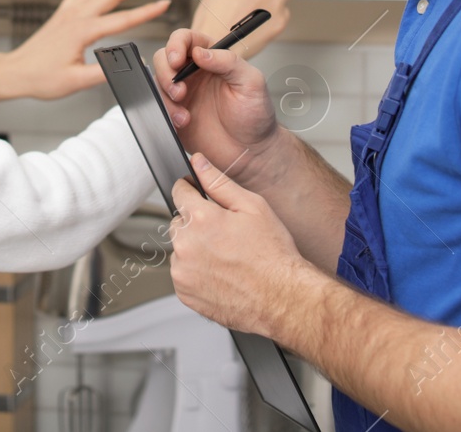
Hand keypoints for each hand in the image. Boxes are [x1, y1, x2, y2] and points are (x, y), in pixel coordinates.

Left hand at [0, 0, 168, 99]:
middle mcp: (75, 17)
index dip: (146, 12)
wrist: (14, 72)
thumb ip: (106, 73)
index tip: (163, 4)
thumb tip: (131, 66)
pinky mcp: (61, 14)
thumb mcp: (76, 82)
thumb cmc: (40, 78)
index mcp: (82, 32)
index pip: (123, 20)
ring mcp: (68, 13)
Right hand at [152, 27, 282, 182]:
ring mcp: (184, 93)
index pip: (187, 39)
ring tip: (184, 112)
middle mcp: (195, 72)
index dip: (176, 44)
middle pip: (165, 57)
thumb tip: (200, 52)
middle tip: (179, 90)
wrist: (251, 151)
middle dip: (166, 72)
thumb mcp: (251, 82)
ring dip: (166, 96)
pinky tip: (183, 122)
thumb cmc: (256, 116)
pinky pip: (159, 106)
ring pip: (158, 82)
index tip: (177, 60)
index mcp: (213, 58)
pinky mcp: (175, 113)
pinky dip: (166, 112)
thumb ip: (228, 62)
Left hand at [170, 154, 313, 337]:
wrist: (282, 298)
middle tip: (225, 234)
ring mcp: (183, 271)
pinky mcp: (184, 293)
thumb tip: (198, 163)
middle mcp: (186, 245)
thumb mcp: (253, 207)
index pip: (179, 192)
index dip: (191, 191)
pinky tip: (221, 273)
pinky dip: (196, 272)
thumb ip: (219, 182)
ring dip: (195, 249)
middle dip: (196, 223)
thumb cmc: (273, 254)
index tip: (199, 196)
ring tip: (226, 257)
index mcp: (201, 219)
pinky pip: (183, 274)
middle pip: (179, 222)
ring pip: (180, 249)